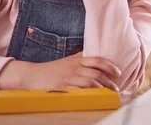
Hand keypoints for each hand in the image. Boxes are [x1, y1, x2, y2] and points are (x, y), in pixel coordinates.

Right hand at [1, 52, 121, 90]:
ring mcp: (69, 78)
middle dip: (109, 81)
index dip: (109, 66)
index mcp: (77, 61)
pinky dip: (89, 95)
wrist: (32, 75)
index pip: (97, 60)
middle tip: (116, 88)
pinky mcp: (63, 88)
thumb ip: (79, 57)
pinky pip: (79, 91)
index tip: (118, 72)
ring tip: (109, 94)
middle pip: (96, 73)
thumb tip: (91, 52)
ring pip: (90, 82)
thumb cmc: (51, 69)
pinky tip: (94, 98)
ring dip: (102, 89)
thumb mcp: (67, 60)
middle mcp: (74, 68)